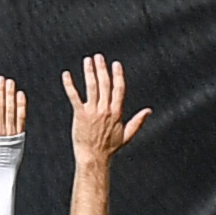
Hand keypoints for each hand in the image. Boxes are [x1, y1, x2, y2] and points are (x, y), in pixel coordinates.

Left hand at [65, 53, 147, 171]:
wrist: (93, 157)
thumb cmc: (109, 148)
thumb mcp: (127, 135)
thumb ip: (138, 121)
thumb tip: (149, 111)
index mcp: (116, 112)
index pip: (119, 89)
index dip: (117, 75)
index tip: (116, 64)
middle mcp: (105, 109)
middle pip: (105, 84)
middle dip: (102, 68)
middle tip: (98, 56)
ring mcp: (92, 111)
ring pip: (91, 87)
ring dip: (89, 72)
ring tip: (87, 60)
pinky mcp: (80, 115)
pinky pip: (74, 96)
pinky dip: (69, 85)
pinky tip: (66, 74)